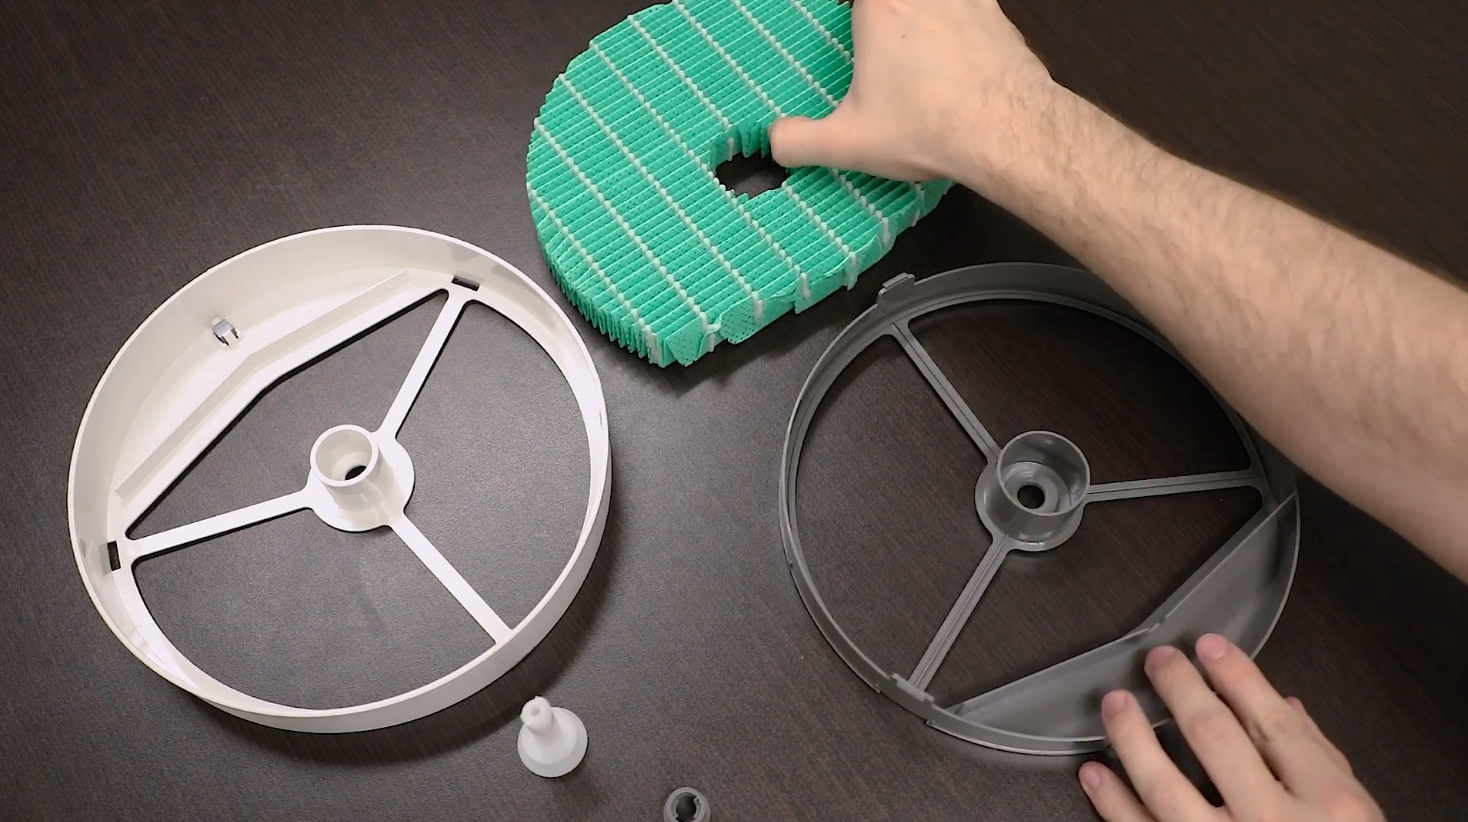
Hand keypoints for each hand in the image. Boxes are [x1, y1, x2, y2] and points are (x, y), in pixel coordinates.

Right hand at [769, 0, 1053, 182]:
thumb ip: (800, 141)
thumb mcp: (847, 143)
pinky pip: (972, 8)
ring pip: (939, 2)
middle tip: (882, 39)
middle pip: (893, 0)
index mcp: (879, 7)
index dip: (859, 11)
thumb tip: (775, 142)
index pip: (861, 0)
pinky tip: (957, 56)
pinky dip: (962, 22)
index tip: (853, 21)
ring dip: (927, 17)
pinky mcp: (999, 17)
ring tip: (919, 56)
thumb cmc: (927, 127)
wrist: (1007, 131)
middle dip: (888, 13)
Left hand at [1082, 635, 1384, 821]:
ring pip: (1163, 783)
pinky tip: (1095, 773)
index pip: (1270, 720)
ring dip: (1130, 736)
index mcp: (1326, 803)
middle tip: (1156, 662)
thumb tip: (1283, 704)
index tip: (1208, 647)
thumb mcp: (1354, 817)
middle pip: (1213, 736)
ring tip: (1115, 706)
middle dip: (1179, 688)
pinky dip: (1110, 800)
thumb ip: (1320, 759)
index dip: (1234, 675)